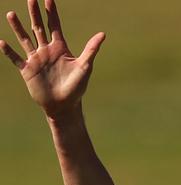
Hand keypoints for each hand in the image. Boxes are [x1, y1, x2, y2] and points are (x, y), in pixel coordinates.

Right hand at [0, 0, 104, 116]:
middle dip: (34, 14)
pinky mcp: (27, 70)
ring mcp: (36, 60)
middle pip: (38, 28)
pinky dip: (9, 51)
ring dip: (18, 27)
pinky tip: (2, 42)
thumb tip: (103, 34)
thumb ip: (91, 49)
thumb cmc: (77, 87)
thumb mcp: (85, 66)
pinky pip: (16, 59)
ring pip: (25, 39)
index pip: (54, 26)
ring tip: (11, 14)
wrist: (64, 106)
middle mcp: (46, 51)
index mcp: (60, 48)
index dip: (51, 13)